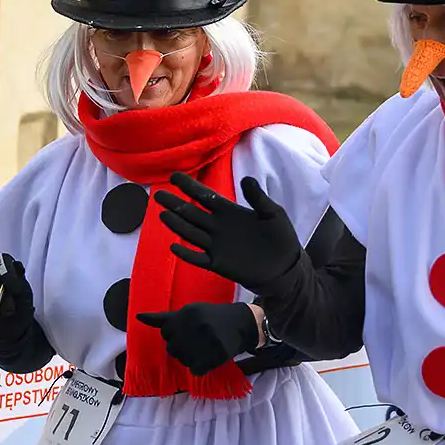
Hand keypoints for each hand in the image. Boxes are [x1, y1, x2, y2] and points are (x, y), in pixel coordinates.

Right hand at [0, 254, 36, 343]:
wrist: (12, 331)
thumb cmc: (20, 311)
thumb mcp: (26, 296)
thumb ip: (19, 281)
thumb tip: (15, 266)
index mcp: (7, 268)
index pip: (3, 259)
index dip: (8, 273)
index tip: (16, 291)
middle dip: (1, 291)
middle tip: (11, 308)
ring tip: (3, 312)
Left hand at [136, 302, 259, 375]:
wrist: (243, 324)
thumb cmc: (212, 317)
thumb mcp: (189, 312)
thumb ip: (164, 318)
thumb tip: (138, 317)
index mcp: (188, 313)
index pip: (165, 334)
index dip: (175, 335)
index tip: (188, 332)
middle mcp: (196, 325)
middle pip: (172, 349)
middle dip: (181, 348)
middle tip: (197, 342)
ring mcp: (208, 341)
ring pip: (183, 361)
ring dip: (190, 359)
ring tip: (203, 349)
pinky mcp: (217, 355)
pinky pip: (196, 370)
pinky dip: (200, 367)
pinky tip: (208, 358)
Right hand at [154, 173, 302, 290]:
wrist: (285, 267)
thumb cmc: (280, 238)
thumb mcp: (272, 213)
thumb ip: (258, 198)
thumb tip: (246, 179)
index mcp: (229, 212)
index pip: (205, 196)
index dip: (189, 186)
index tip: (174, 176)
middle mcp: (218, 227)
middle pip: (191, 213)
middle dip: (175, 204)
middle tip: (158, 194)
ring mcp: (216, 245)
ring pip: (191, 233)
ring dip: (177, 225)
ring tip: (163, 214)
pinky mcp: (218, 263)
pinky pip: (198, 258)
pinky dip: (186, 254)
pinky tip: (174, 247)